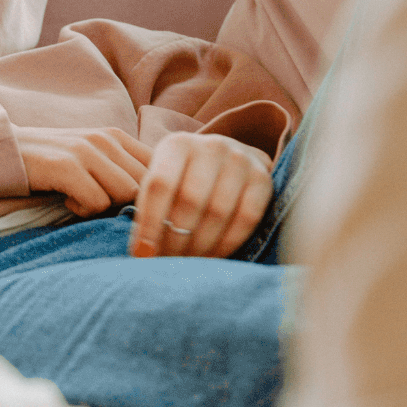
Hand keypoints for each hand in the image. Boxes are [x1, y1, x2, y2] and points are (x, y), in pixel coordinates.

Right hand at [18, 126, 152, 217]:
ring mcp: (86, 151)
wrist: (3, 152)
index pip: (159, 167)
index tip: (129, 207)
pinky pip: (97, 202)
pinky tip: (68, 202)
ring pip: (125, 194)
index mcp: (116, 136)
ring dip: (106, 207)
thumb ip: (121, 169)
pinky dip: (84, 210)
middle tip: (103, 208)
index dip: (152, 193)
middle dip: (129, 204)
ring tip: (83, 202)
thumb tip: (153, 201)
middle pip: (146, 185)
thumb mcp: (91, 158)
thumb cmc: (50, 162)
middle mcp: (105, 139)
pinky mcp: (67, 166)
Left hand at [130, 132, 273, 258]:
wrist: (230, 160)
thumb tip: (142, 252)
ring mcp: (241, 160)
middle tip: (167, 261)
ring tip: (186, 262)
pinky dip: (227, 244)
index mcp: (177, 144)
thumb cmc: (186, 178)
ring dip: (200, 246)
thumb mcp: (164, 179)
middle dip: (175, 239)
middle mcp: (211, 146)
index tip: (142, 253)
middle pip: (190, 201)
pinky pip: (246, 219)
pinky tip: (212, 256)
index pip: (160, 185)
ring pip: (218, 212)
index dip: (149, 223)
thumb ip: (150, 206)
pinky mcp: (263, 179)